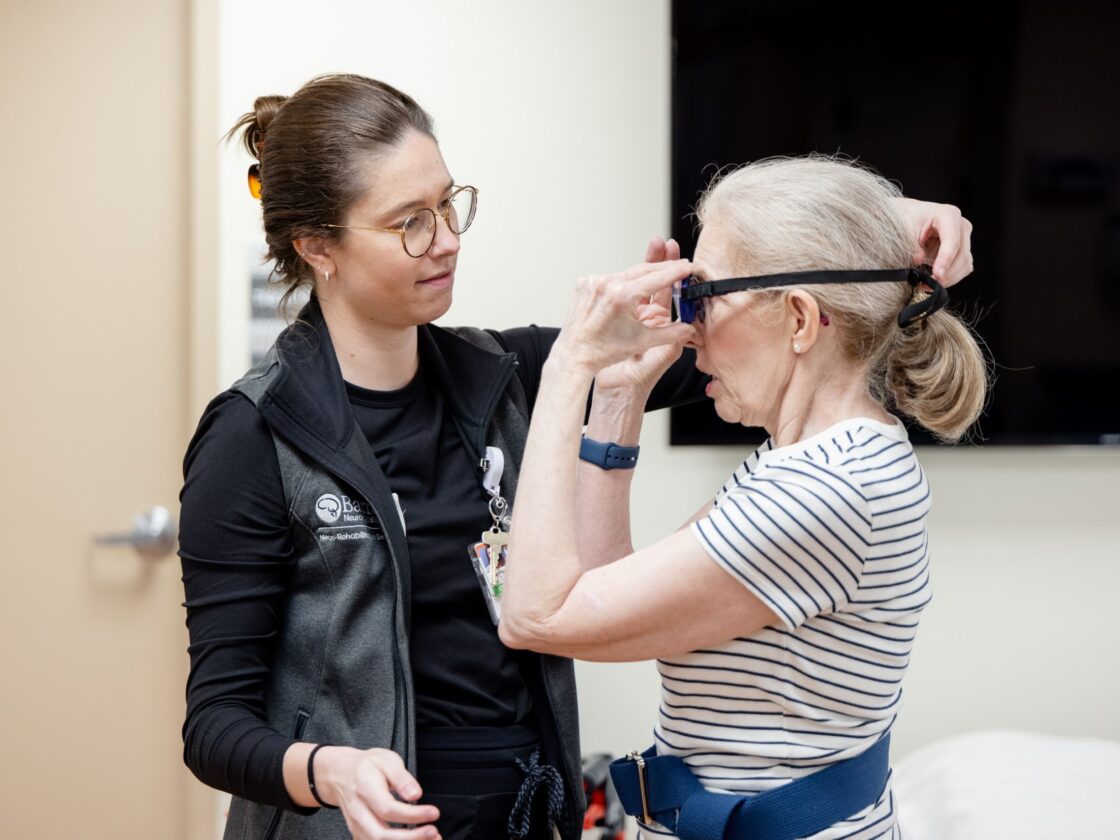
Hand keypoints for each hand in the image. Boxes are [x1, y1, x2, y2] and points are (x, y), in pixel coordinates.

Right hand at [317, 746, 440, 839]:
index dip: (413, 815)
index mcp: (365, 789)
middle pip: (381, 835)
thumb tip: (415, 794)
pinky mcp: (360, 835)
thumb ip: (401, 777)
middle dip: (410, 838)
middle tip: (433, 831)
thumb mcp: (386, 760)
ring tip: (432, 839)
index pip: (388, 809)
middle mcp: (358, 812)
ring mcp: (356, 826)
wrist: (340, 774)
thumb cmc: (366, 766)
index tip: (433, 813)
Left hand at [552, 259, 694, 376]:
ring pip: (627, 273)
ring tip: (660, 273)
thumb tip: (690, 328)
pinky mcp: (584, 282)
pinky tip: (633, 285)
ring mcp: (593, 281)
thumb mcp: (642, 342)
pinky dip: (623, 280)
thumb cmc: (604, 351)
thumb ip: (671, 333)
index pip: (657, 278)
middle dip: (663, 267)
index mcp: (622, 296)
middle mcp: (606, 284)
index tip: (688, 266)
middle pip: (643, 270)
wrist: (574, 355)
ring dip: (644, 274)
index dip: (676, 272)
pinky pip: (610, 277)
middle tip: (679, 264)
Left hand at [894, 197, 973, 286]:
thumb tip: (919, 260)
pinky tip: (934, 281)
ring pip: (965, 264)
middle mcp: (960, 225)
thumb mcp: (904, 231)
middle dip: (947, 273)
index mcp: (947, 215)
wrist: (907, 218)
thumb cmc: (905, 220)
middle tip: (928, 285)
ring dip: (949, 278)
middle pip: (962, 254)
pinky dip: (950, 278)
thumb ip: (913, 246)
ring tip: (927, 284)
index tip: (937, 275)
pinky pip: (962, 268)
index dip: (946, 259)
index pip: (952, 240)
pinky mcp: (961, 250)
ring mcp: (963, 238)